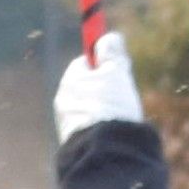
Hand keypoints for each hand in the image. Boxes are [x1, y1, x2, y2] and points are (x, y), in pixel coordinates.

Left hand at [56, 28, 141, 144]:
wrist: (104, 151)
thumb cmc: (111, 106)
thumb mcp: (116, 73)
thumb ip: (113, 54)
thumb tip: (109, 37)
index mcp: (71, 80)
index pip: (86, 63)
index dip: (104, 64)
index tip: (119, 69)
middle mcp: (64, 100)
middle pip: (88, 86)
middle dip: (106, 89)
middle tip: (125, 96)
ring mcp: (67, 122)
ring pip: (91, 108)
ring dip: (105, 111)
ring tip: (122, 119)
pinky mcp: (75, 142)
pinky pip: (91, 127)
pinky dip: (102, 128)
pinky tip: (115, 134)